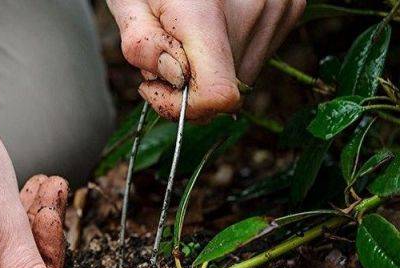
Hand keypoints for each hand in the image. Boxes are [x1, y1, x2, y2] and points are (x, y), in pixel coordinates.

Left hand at [108, 0, 305, 120]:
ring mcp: (277, 8)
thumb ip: (141, 44)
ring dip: (209, 68)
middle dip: (187, 84)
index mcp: (206, 14)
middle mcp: (253, 11)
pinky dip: (230, 51)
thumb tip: (175, 79)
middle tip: (166, 49)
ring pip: (241, 76)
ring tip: (189, 31)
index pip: (217, 95)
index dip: (185, 107)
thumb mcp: (128, 1)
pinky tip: (214, 24)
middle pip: (226, 90)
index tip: (156, 87)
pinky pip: (255, 55)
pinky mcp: (289, 7)